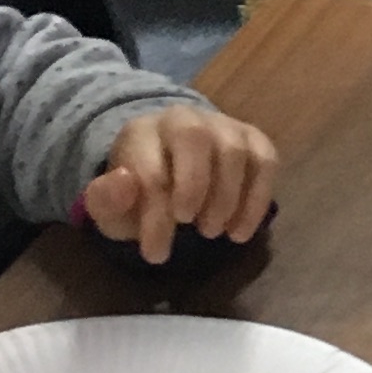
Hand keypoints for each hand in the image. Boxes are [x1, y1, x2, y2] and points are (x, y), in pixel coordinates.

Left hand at [81, 105, 279, 262]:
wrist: (168, 167)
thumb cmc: (139, 195)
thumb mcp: (113, 207)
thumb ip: (106, 200)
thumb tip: (124, 183)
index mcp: (141, 132)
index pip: (151, 169)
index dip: (156, 216)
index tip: (157, 254)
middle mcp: (184, 118)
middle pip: (195, 137)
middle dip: (195, 186)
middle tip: (193, 229)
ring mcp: (223, 125)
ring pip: (234, 150)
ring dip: (227, 198)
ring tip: (212, 232)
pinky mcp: (253, 139)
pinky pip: (265, 161)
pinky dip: (257, 200)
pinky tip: (240, 231)